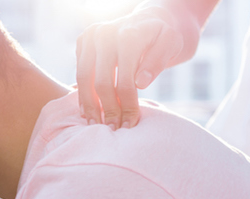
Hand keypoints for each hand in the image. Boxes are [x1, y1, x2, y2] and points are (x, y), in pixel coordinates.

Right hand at [76, 5, 197, 128]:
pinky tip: (89, 110)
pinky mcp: (82, 41)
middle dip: (108, 110)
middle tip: (113, 129)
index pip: (125, 81)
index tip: (130, 125)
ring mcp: (90, 36)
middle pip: (101, 82)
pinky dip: (82, 93)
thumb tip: (140, 84)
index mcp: (129, 35)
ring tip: (96, 125)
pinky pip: (79, 72)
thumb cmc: (162, 37)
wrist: (149, 19)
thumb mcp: (171, 45)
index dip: (127, 106)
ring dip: (90, 105)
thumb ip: (157, 62)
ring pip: (84, 79)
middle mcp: (105, 33)